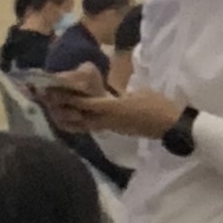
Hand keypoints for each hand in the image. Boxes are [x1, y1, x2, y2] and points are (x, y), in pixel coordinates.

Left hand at [45, 77, 184, 143]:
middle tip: (52, 103)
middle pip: (80, 118)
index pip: (85, 104)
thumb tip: (110, 94)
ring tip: (60, 111)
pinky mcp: (117, 130)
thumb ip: (121, 94)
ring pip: (86, 125)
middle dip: (65, 111)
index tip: (55, 92)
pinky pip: (95, 126)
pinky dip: (84, 122)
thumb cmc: (158, 105)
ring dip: (73, 119)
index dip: (69, 99)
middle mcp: (108, 120)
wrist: (170, 126)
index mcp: (113, 108)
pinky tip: (80, 116)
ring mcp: (112, 127)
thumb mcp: (139, 92)